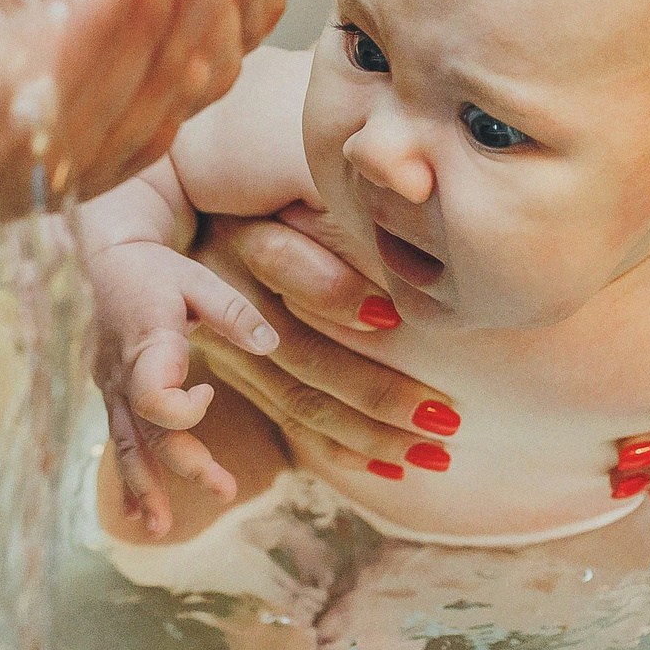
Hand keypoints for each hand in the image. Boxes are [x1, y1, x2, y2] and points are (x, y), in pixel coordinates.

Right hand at [87, 238, 279, 535]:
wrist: (109, 258)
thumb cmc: (159, 268)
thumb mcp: (199, 279)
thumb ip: (234, 312)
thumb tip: (270, 344)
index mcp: (144, 342)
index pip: (152, 395)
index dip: (182, 409)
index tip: (209, 395)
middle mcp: (120, 371)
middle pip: (146, 431)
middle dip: (182, 467)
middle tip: (226, 493)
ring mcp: (110, 385)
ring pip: (125, 444)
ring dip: (142, 488)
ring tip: (158, 530)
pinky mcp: (111, 392)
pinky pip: (120, 439)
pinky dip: (130, 475)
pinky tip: (136, 512)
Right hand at [189, 213, 463, 474]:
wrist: (204, 222)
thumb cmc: (279, 193)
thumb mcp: (299, 182)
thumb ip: (340, 198)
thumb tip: (404, 186)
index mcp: (247, 236)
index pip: (280, 264)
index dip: (329, 290)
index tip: (387, 315)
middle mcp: (233, 296)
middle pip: (300, 352)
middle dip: (375, 389)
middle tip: (445, 415)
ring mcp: (234, 345)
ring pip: (298, 398)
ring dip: (368, 432)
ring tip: (435, 451)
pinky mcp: (244, 376)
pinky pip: (290, 422)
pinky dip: (340, 449)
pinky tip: (392, 467)